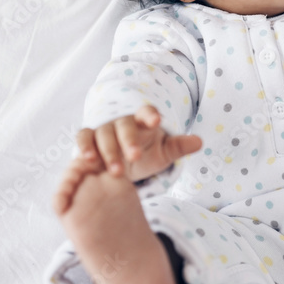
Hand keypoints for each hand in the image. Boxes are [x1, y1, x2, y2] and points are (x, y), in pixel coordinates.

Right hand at [76, 105, 202, 181]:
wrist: (121, 166)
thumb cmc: (143, 156)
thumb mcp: (163, 154)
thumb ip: (178, 146)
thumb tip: (199, 141)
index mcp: (143, 121)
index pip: (147, 112)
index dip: (150, 115)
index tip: (157, 121)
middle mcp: (122, 122)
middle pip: (124, 126)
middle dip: (129, 140)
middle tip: (135, 157)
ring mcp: (104, 129)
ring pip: (103, 134)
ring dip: (109, 151)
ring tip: (116, 171)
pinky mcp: (88, 139)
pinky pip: (83, 138)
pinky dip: (84, 147)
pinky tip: (88, 159)